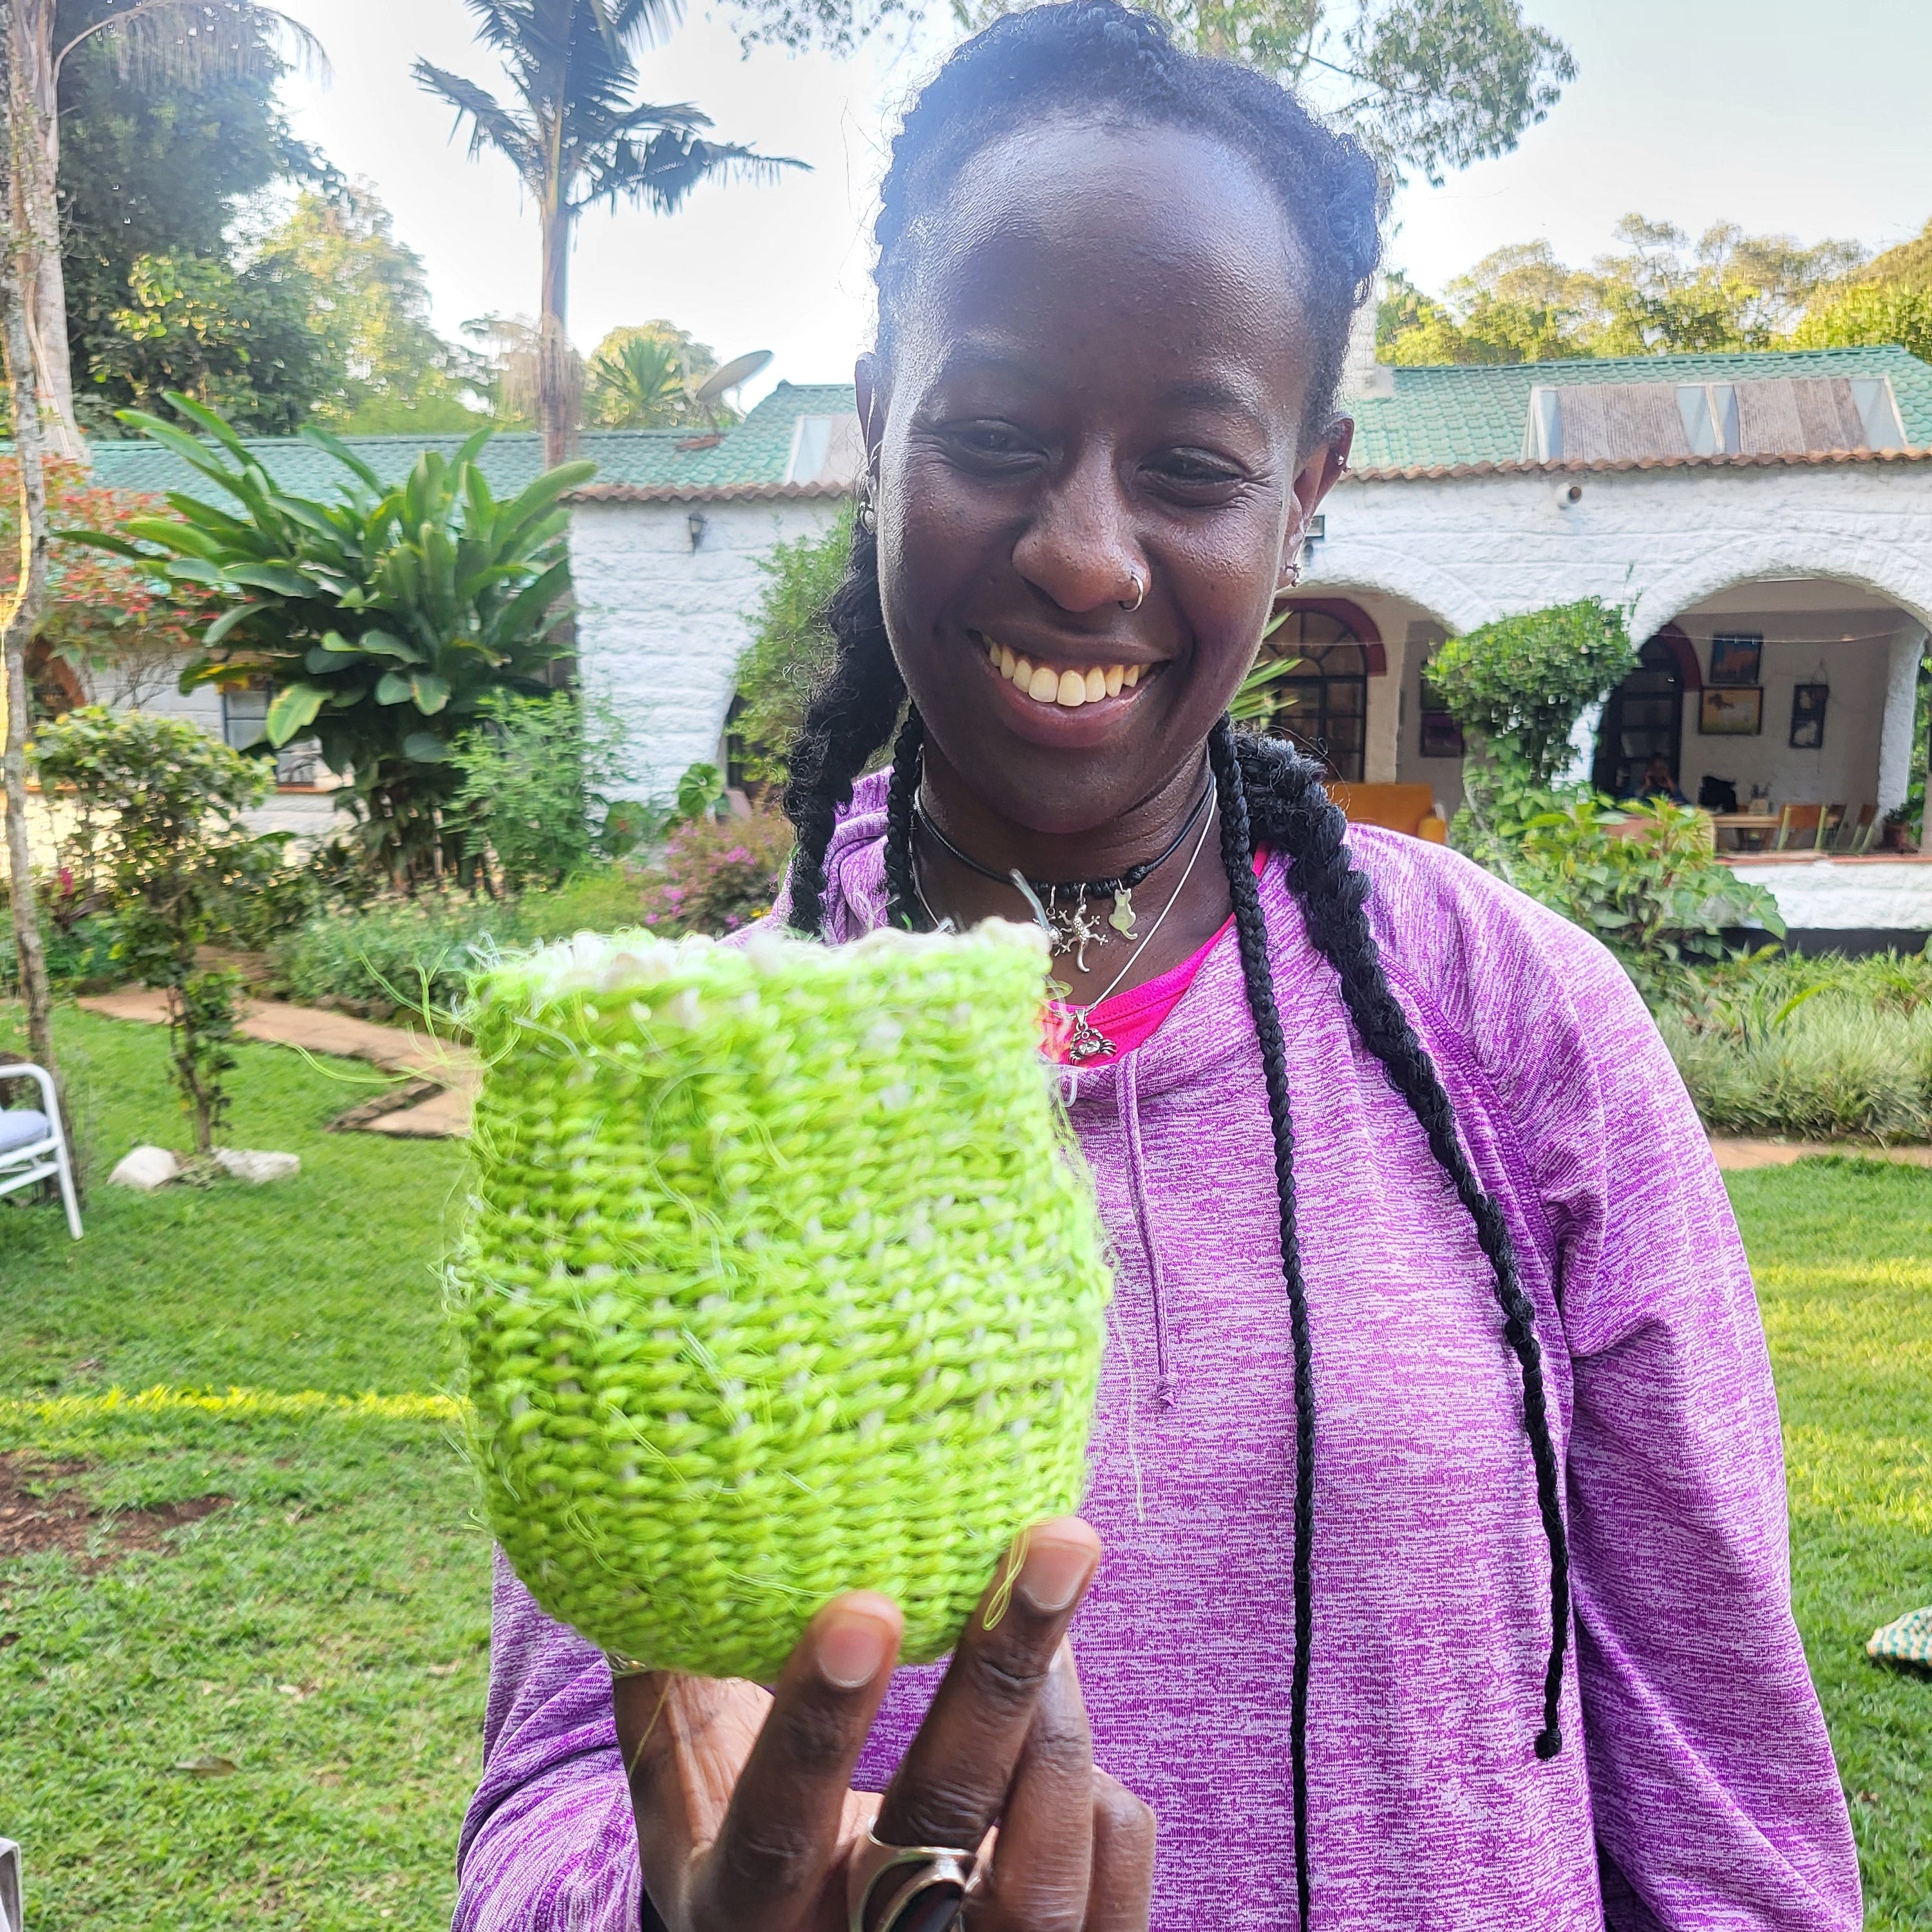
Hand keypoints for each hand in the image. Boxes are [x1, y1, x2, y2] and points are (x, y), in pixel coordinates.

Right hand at [615, 1516, 1155, 1930]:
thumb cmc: (750, 1856)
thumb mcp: (689, 1804)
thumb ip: (667, 1696)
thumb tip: (636, 1553)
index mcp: (748, 1918)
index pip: (780, 1830)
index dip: (817, 1726)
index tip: (862, 1604)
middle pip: (946, 1822)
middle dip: (1003, 1671)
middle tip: (1057, 1542)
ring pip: (1046, 1859)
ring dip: (1060, 1710)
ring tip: (1055, 1591)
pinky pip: (1113, 1866)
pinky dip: (1101, 1782)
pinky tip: (1062, 1710)